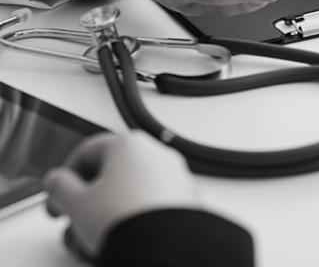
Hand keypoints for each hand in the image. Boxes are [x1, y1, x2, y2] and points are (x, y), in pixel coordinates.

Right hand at [43, 132, 201, 259]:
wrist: (163, 247)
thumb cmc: (125, 220)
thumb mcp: (76, 203)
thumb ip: (59, 186)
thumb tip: (57, 181)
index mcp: (131, 145)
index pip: (87, 151)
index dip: (66, 177)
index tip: (58, 197)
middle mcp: (158, 155)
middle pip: (113, 170)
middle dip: (90, 196)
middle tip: (76, 216)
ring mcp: (177, 176)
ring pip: (133, 189)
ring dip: (111, 208)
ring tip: (97, 234)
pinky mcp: (187, 200)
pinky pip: (153, 203)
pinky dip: (136, 215)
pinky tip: (124, 235)